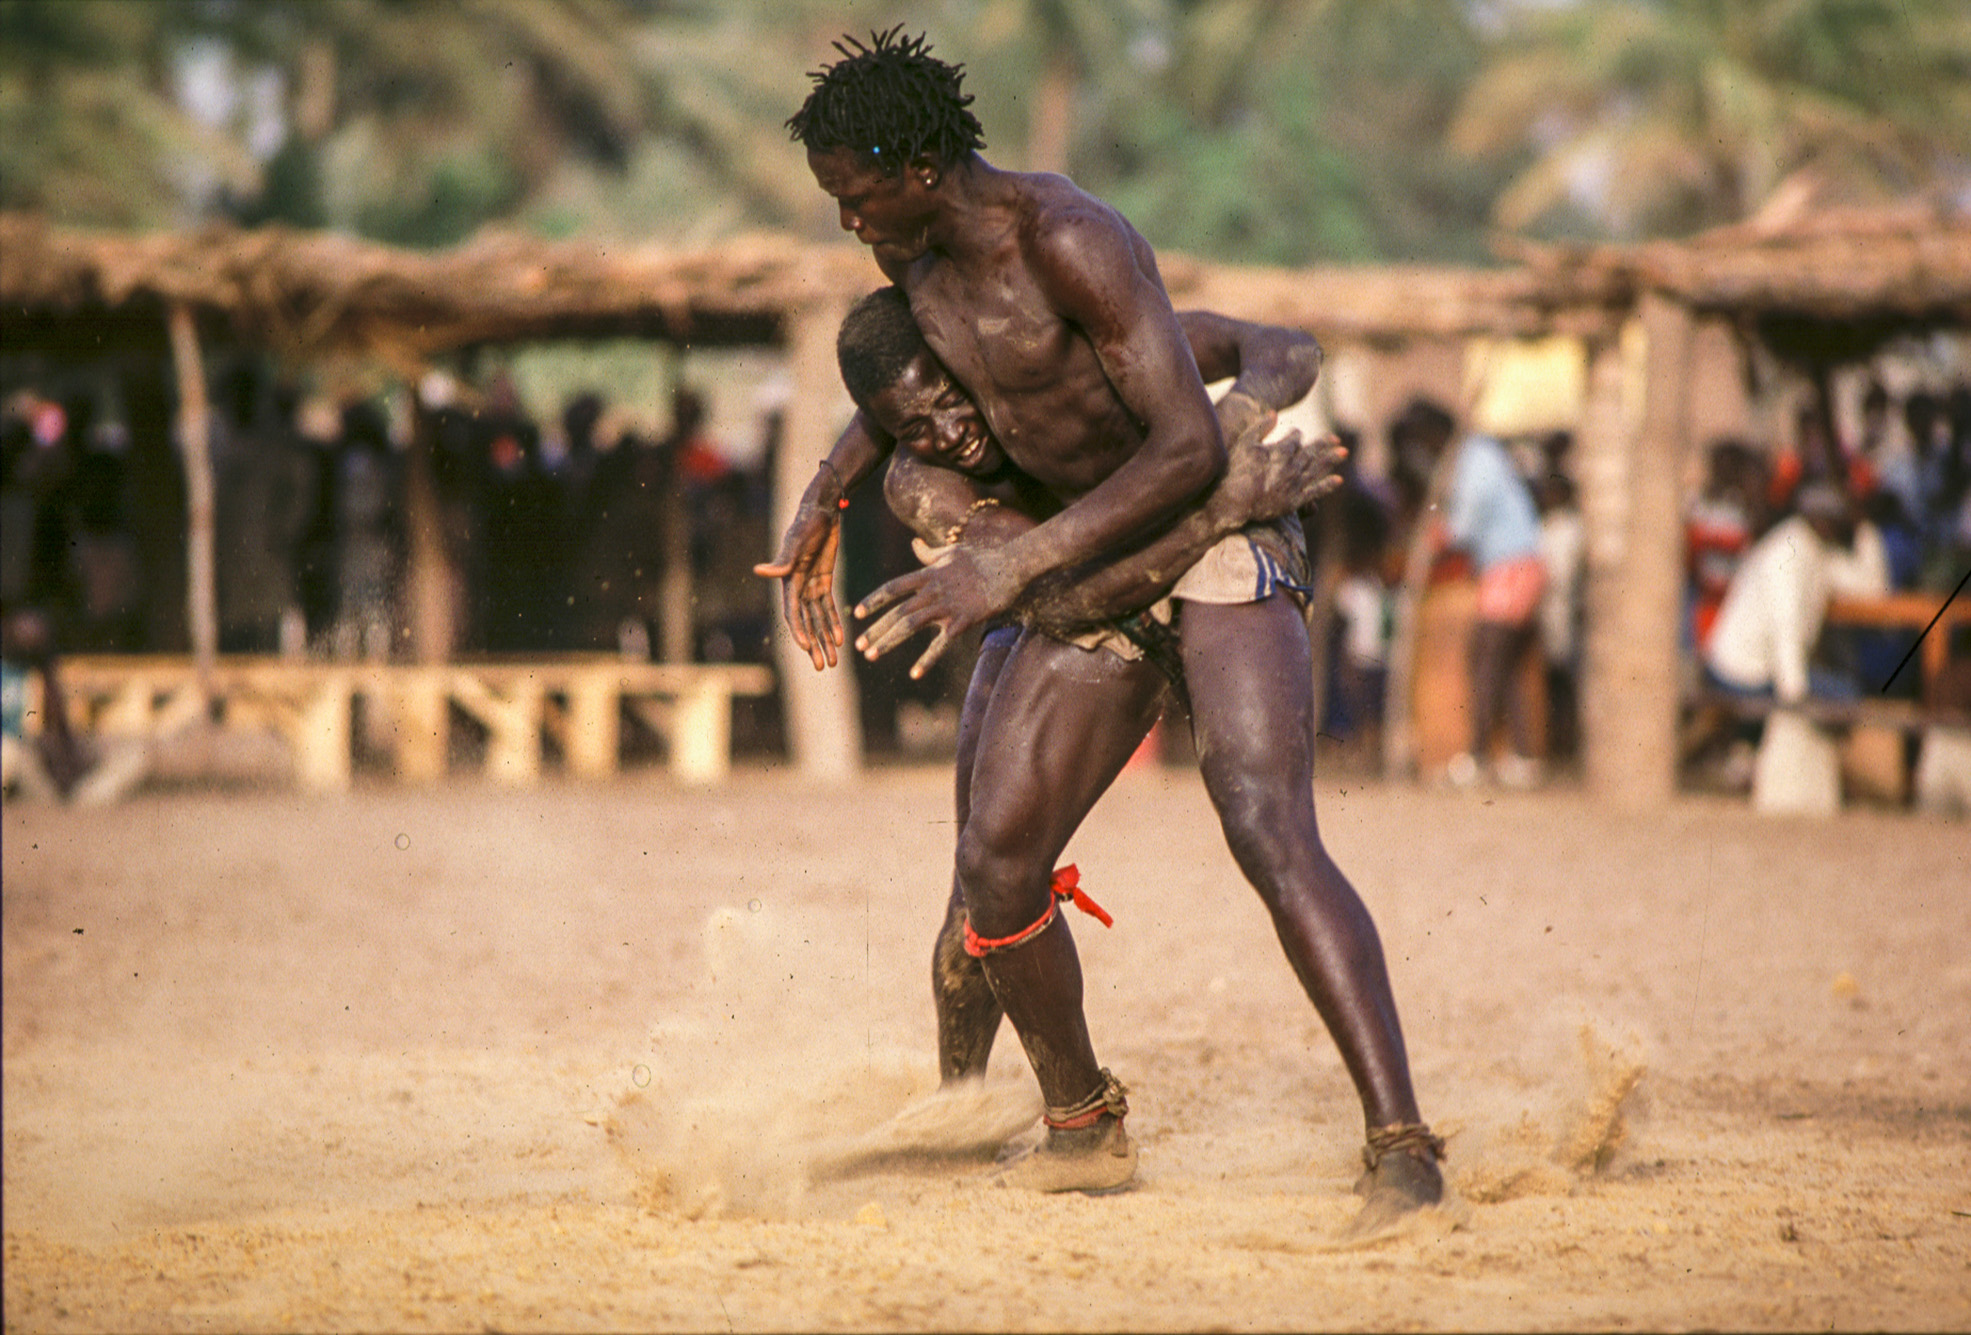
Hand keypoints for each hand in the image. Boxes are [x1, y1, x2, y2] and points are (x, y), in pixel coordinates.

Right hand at [753, 504, 844, 669]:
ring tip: (833, 661)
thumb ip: (783, 560)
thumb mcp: (796, 542)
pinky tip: (840, 639)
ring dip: (825, 639)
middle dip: (815, 644)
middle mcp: (797, 587)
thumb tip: (760, 570)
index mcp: (788, 581)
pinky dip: (834, 622)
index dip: (800, 630)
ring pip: (818, 619)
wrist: (822, 511)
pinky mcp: (823, 581)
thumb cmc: (806, 524)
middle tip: (824, 666)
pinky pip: (829, 607)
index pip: (793, 612)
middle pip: (806, 622)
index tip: (807, 648)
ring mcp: (810, 585)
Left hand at [853, 544, 1025, 678]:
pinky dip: (927, 660)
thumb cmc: (981, 558)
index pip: (893, 588)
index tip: (858, 614)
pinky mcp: (963, 621)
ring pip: (910, 626)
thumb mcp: (951, 551)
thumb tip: (914, 543)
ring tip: (872, 656)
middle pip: (897, 612)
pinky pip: (941, 643)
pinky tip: (914, 674)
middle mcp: (932, 591)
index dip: (874, 601)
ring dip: (889, 641)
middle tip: (858, 645)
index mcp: (928, 575)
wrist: (1010, 565)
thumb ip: (928, 553)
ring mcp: (947, 606)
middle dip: (875, 629)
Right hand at [1205, 423, 1345, 531]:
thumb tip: (1274, 413)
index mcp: (1280, 451)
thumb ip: (1260, 427)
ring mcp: (1294, 484)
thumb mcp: (1244, 443)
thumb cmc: (1234, 471)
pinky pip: (1315, 492)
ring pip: (1318, 469)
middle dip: (1324, 444)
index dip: (1296, 435)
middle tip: (1335, 439)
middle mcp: (1292, 466)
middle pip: (1312, 452)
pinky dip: (1327, 485)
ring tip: (1344, 453)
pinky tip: (1338, 480)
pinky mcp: (1294, 501)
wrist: (1232, 502)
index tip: (1296, 434)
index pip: (1295, 439)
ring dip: (1331, 460)